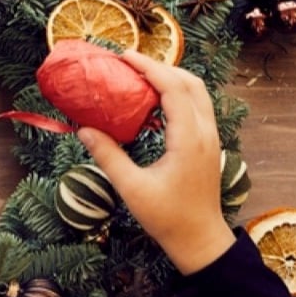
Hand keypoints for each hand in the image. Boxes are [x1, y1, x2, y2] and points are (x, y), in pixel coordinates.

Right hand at [77, 52, 234, 273]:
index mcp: (189, 139)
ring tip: (141, 78)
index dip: (150, 67)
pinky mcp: (209, 144)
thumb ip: (108, 156)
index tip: (125, 57)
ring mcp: (211, 138)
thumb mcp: (132, 188)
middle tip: (130, 64)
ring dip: (172, 79)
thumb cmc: (167, 218)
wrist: (199, 240)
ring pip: (198, 93)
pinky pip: (197, 107)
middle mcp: (206, 132)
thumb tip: (84, 129)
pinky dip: (178, 95)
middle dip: (162, 67)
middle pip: (191, 82)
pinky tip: (154, 104)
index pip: (173, 88)